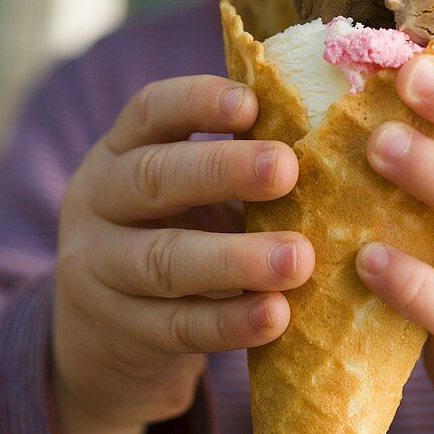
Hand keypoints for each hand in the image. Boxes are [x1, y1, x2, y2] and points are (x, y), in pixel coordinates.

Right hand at [53, 75, 313, 433]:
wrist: (104, 330)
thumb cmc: (176, 228)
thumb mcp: (187, 186)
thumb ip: (240, 163)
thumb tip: (333, 138)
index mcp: (123, 147)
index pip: (151, 110)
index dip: (198, 102)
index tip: (251, 104)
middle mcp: (100, 199)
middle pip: (153, 177)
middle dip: (222, 170)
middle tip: (287, 168)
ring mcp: (101, 268)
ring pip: (164, 260)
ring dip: (236, 259)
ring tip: (299, 259)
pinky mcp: (122, 331)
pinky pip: (176, 326)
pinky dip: (229, 322)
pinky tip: (275, 316)